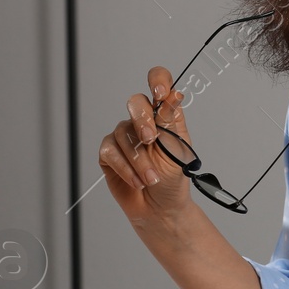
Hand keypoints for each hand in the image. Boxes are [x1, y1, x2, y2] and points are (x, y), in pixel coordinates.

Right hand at [99, 65, 193, 224]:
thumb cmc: (173, 178)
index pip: (159, 83)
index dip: (158, 80)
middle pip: (135, 103)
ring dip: (139, 159)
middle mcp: (143, 121)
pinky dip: (126, 168)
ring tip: (150, 178)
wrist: (161, 207)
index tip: (159, 92)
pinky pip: (111, 151)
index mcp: (164, 115)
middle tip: (150, 140)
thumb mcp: (178, 150)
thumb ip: (171, 122)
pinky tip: (137, 181)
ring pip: (123, 133)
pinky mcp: (109, 152)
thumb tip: (173, 96)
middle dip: (142, 121)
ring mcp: (125, 135)